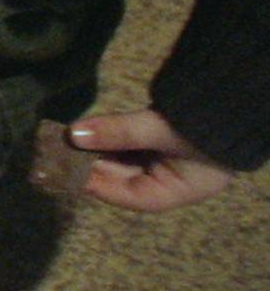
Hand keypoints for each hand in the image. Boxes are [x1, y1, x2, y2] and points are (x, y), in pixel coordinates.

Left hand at [69, 108, 235, 211]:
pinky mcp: (158, 141)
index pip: (134, 198)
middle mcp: (171, 180)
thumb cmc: (202, 121)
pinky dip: (107, 140)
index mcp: (181, 190)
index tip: (70, 175)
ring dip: (96, 152)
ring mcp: (165, 160)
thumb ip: (118, 131)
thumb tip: (73, 134)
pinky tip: (86, 133)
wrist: (229, 93)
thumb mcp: (158, 129)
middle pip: (124, 179)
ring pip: (122, 162)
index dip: (101, 188)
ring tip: (66, 143)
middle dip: (92, 167)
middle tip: (60, 154)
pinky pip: (127, 146)